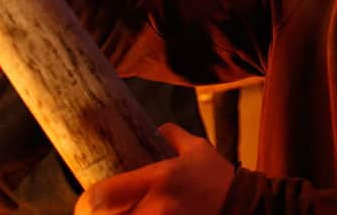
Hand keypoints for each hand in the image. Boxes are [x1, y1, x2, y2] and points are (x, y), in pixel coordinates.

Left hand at [75, 123, 234, 214]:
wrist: (248, 210)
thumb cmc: (220, 180)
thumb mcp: (198, 149)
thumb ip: (172, 136)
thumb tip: (155, 130)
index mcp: (160, 179)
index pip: (102, 195)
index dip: (87, 202)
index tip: (88, 201)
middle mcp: (156, 208)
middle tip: (100, 212)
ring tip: (121, 213)